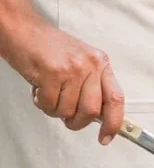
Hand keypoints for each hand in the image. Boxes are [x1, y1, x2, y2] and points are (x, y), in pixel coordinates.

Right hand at [10, 21, 124, 143]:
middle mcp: (91, 65)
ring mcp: (72, 68)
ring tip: (48, 94)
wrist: (23, 29)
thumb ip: (91, 86)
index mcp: (101, 63)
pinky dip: (41, 104)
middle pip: (92, 111)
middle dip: (77, 122)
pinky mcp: (52, 72)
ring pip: (68, 110)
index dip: (114, 123)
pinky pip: (49, 104)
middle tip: (66, 118)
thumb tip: (96, 116)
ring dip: (55, 110)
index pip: (116, 98)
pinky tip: (38, 89)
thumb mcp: (80, 62)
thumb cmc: (49, 47)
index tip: (107, 138)